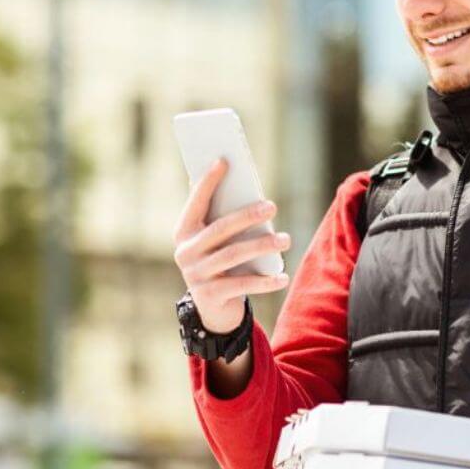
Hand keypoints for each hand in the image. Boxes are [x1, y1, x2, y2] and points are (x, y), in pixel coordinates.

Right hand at [173, 157, 291, 333]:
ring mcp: (196, 274)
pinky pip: (242, 284)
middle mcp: (185, 251)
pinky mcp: (210, 295)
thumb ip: (219, 215)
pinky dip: (265, 281)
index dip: (209, 181)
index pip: (196, 201)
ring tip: (285, 239)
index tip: (224, 160)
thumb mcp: (213, 240)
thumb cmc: (218, 261)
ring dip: (263, 245)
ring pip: (234, 254)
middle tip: (272, 206)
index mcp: (184, 231)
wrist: (211, 308)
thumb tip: (230, 175)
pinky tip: (282, 276)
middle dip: (248, 215)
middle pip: (221, 228)